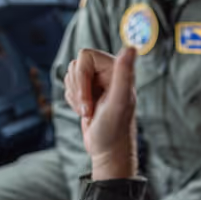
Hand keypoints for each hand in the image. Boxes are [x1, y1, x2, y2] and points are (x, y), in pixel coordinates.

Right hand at [64, 47, 137, 179]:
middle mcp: (108, 71)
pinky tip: (86, 113)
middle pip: (76, 66)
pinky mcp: (88, 91)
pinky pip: (69, 87)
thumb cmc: (114, 130)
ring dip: (75, 97)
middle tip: (88, 110)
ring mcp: (97, 81)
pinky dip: (72, 101)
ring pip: (70, 75)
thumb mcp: (119, 102)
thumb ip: (124, 74)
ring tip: (88, 112)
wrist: (108, 151)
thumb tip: (132, 48)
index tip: (87, 100)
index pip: (85, 56)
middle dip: (78, 90)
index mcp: (117, 68)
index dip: (81, 78)